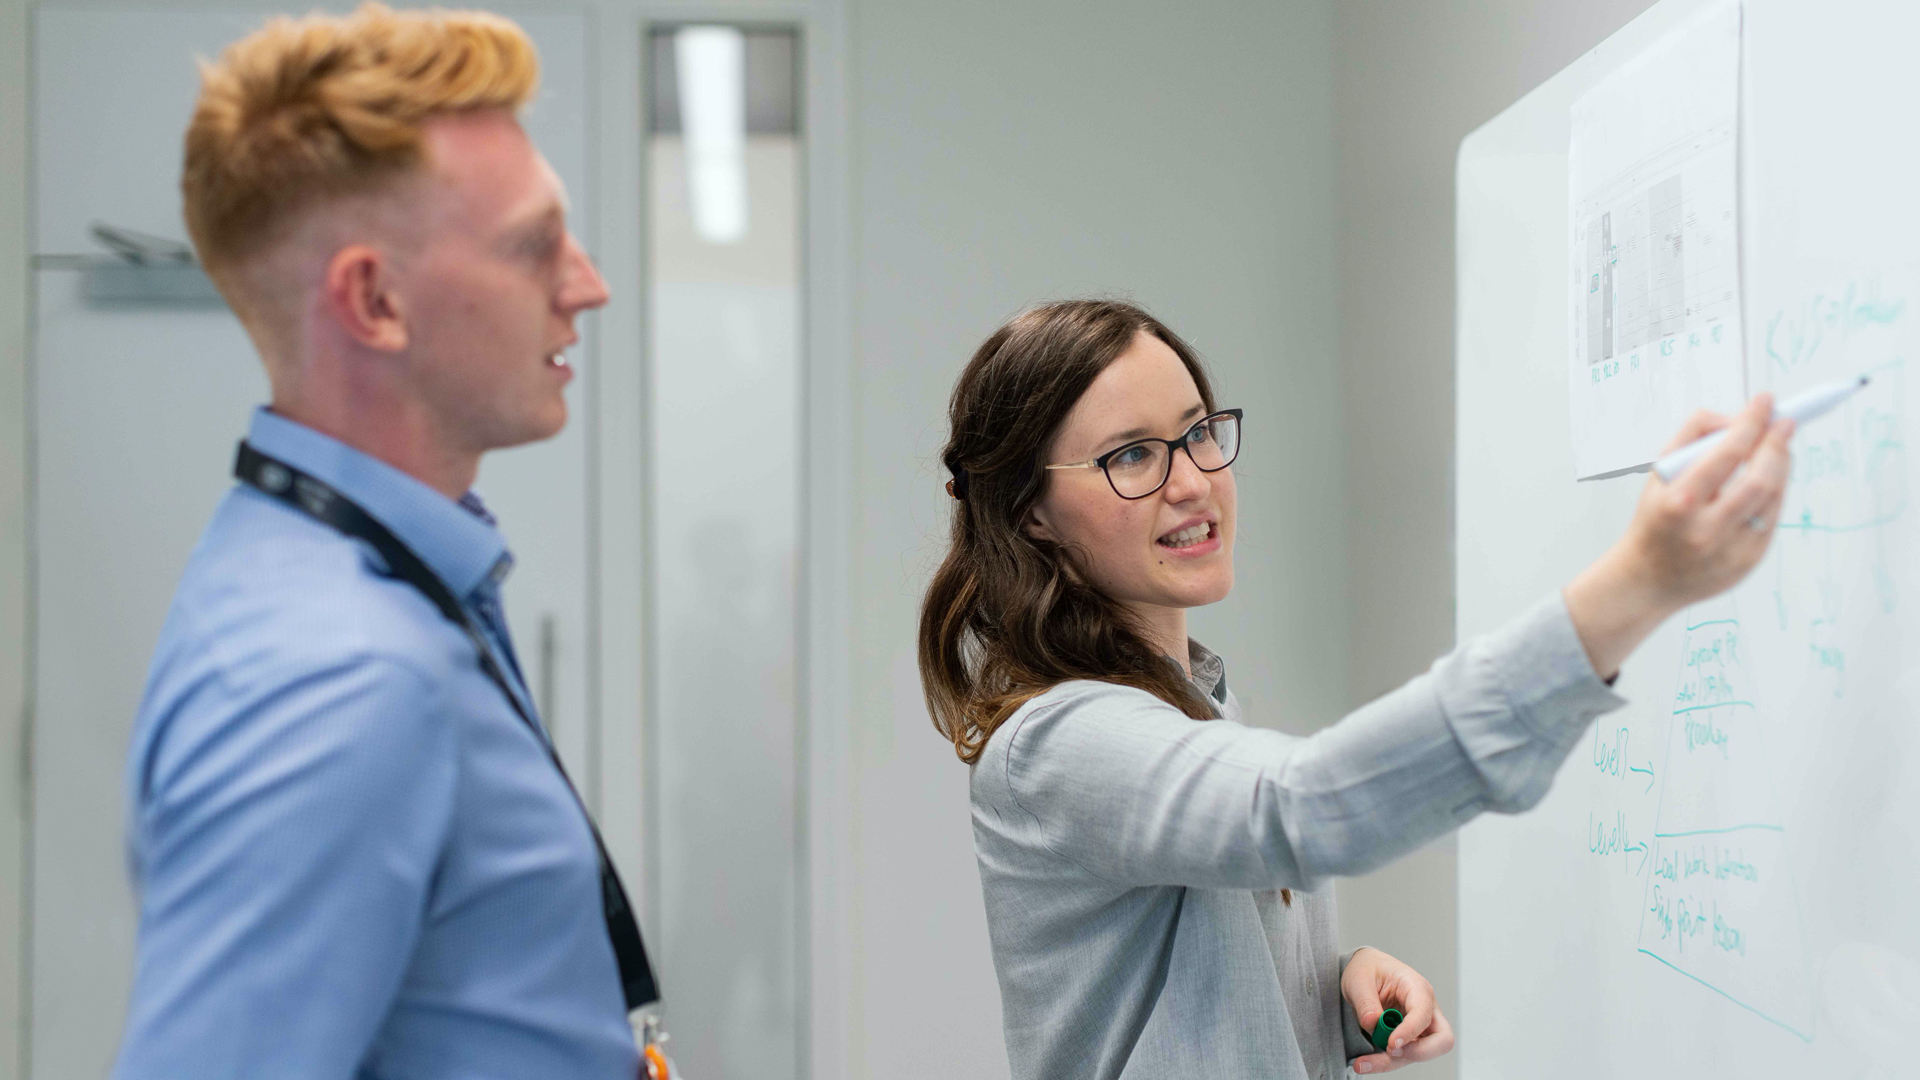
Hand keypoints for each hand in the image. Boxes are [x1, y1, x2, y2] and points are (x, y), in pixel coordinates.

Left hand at [1341, 946, 1454, 1073]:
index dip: (1411, 1030)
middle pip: (1442, 1039)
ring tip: (1362, 1064)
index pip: (1423, 1012)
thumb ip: (1365, 1002)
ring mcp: (1420, 1026)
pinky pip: (1403, 1056)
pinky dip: (1385, 1062)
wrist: (1365, 973)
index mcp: (1416, 987)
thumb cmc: (1368, 969)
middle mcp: (1425, 1009)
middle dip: (1419, 1052)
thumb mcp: (1358, 979)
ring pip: (1419, 1054)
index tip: (1391, 1042)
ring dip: (1392, 1062)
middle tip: (1391, 1051)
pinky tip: (1364, 1062)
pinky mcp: (1408, 1039)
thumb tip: (1372, 1023)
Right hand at [1565, 395, 1794, 679]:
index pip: (1726, 454)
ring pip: (1773, 497)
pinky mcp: (1748, 561)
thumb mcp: (1658, 474)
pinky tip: (1768, 479)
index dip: (1751, 423)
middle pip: (1760, 478)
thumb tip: (1736, 418)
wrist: (1647, 579)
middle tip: (1784, 422)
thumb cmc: (1655, 518)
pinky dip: (1775, 492)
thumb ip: (1692, 437)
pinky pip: (1772, 518)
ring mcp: (1731, 550)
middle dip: (1777, 444)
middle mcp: (1706, 530)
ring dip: (1782, 465)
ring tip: (1777, 447)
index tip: (1765, 401)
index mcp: (1679, 503)